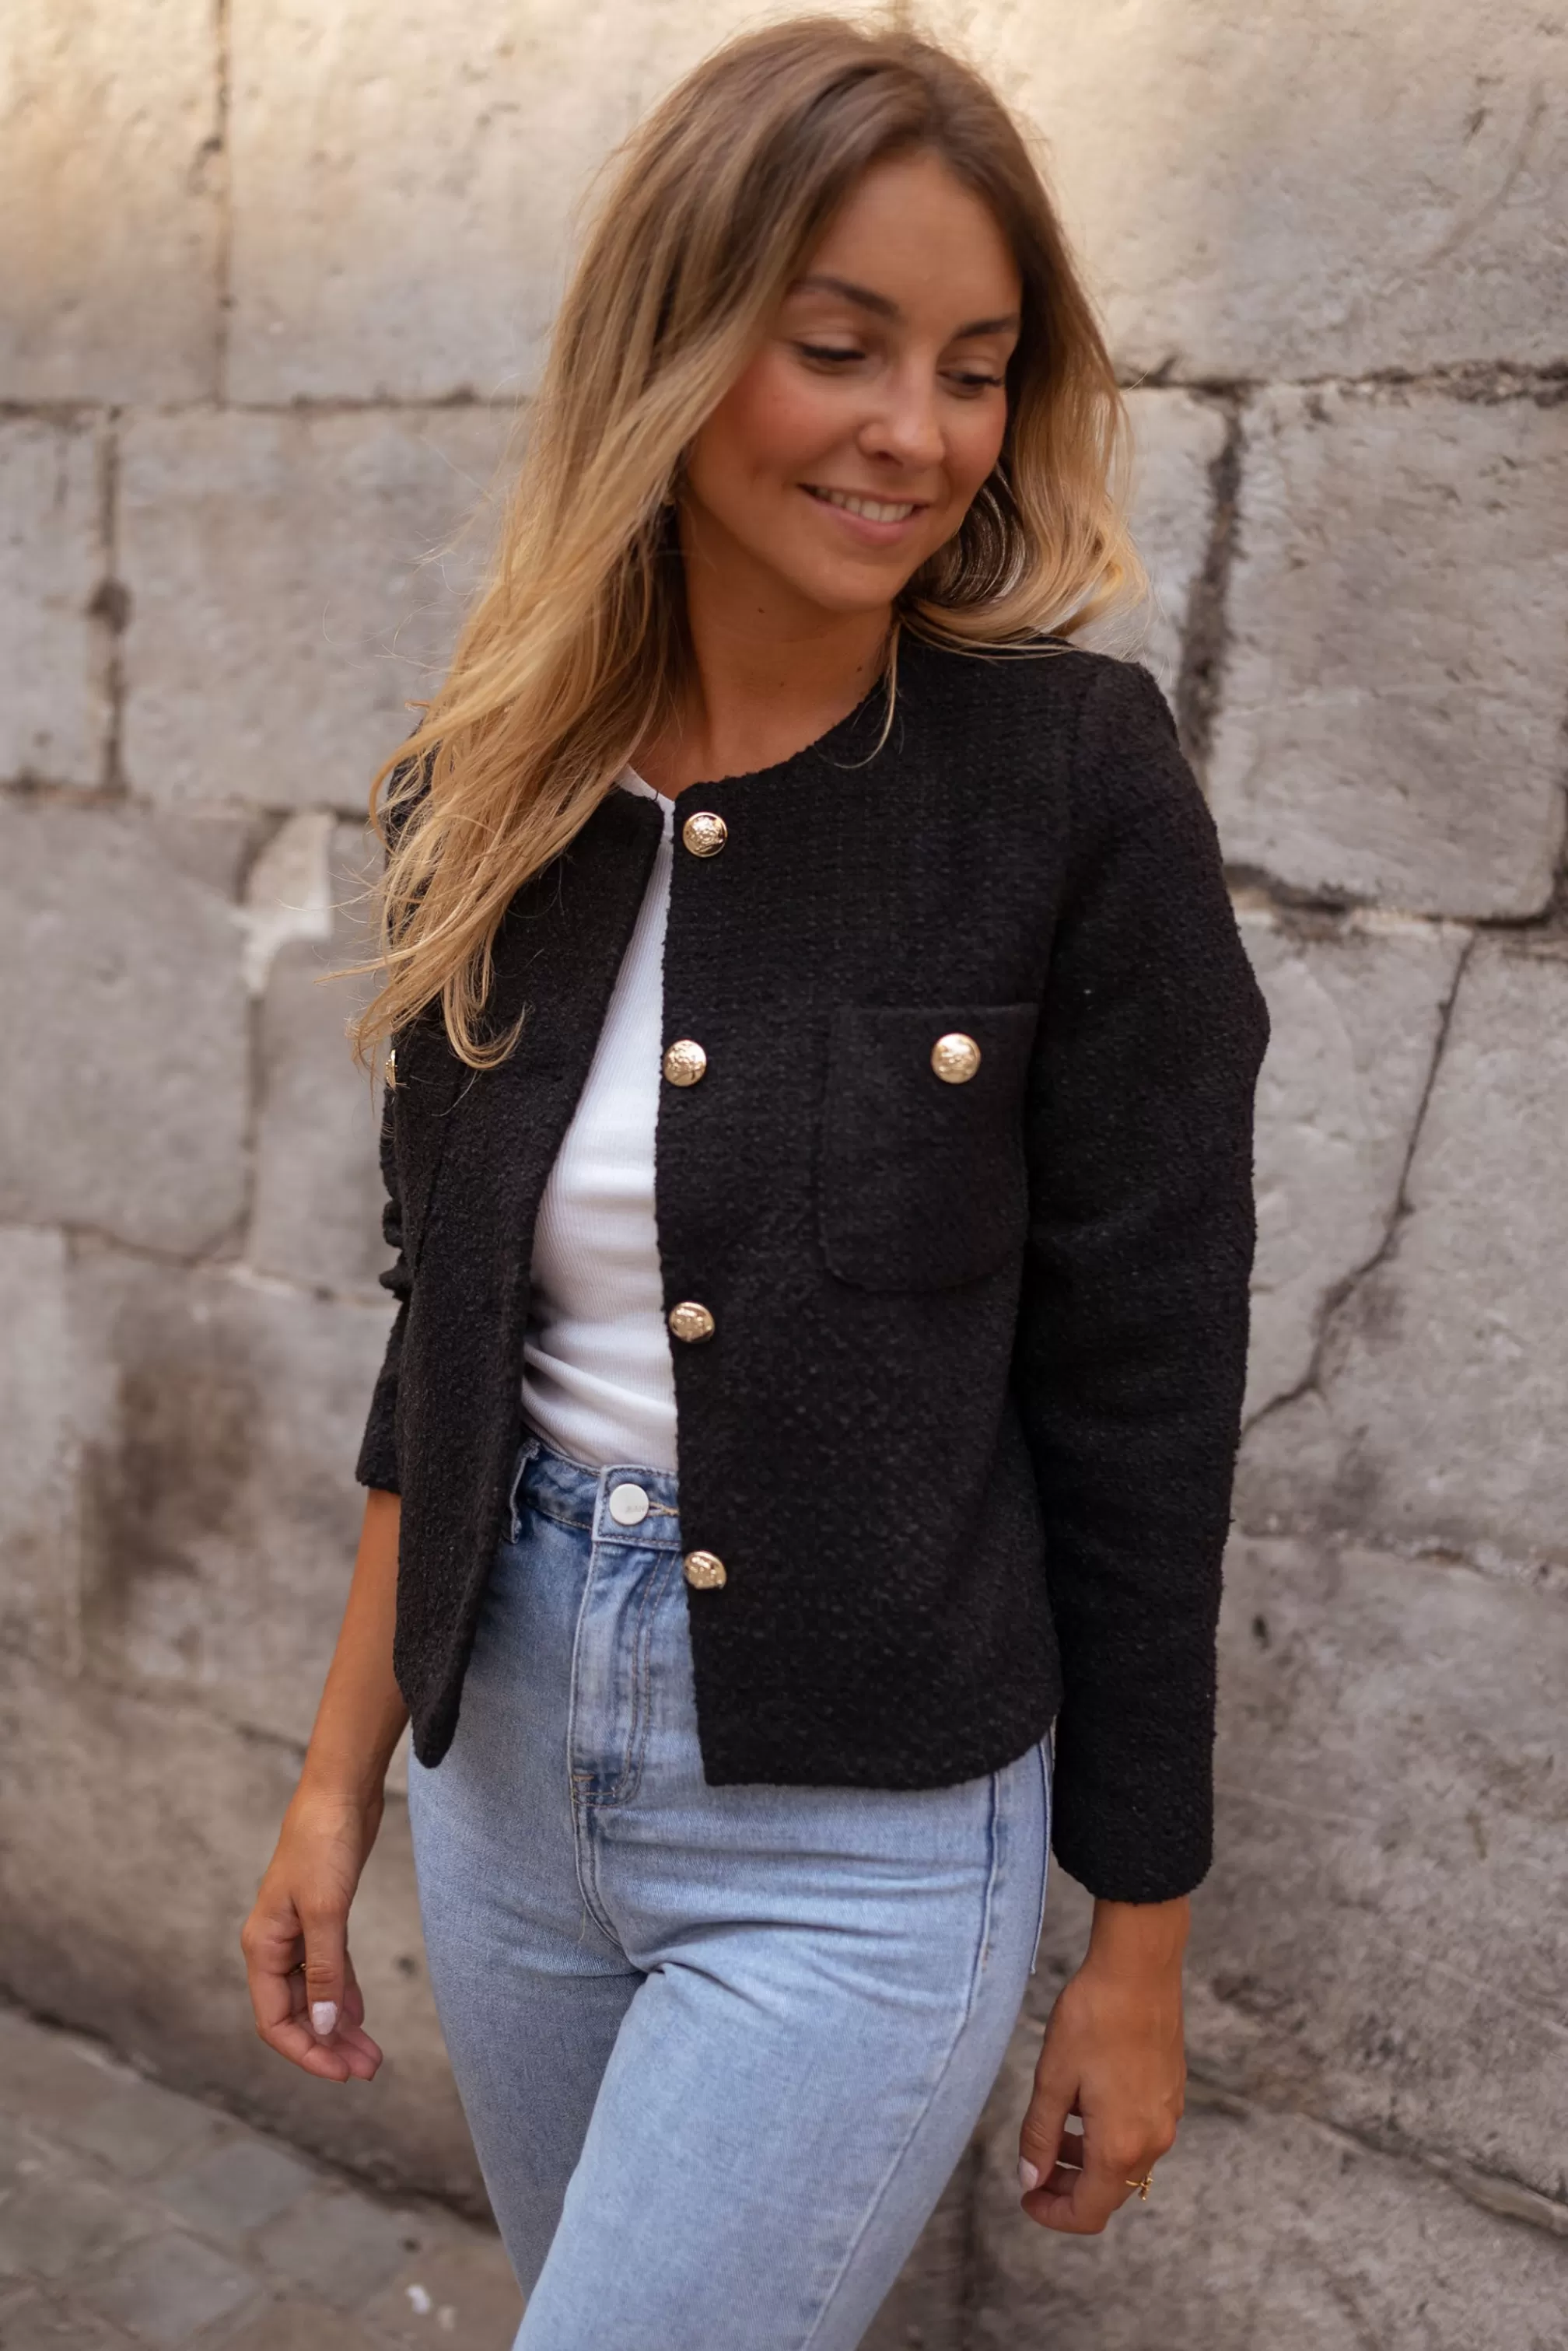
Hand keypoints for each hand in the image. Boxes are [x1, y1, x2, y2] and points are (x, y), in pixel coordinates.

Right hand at [241, 1783, 386, 2083]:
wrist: (339, 1793)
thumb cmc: (323, 1844)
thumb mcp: (326, 1912)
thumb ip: (326, 1971)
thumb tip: (326, 2027)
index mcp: (263, 1947)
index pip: (276, 2021)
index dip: (306, 2052)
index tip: (342, 2073)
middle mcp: (275, 1946)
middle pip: (297, 2014)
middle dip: (329, 2046)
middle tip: (369, 2069)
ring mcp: (298, 1933)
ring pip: (316, 1995)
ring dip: (339, 2025)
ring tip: (371, 2054)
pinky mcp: (323, 1918)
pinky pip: (329, 1970)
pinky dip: (344, 1993)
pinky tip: (360, 2015)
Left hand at [1016, 1895, 1187, 2232]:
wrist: (1138, 1969)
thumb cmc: (1092, 2018)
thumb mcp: (1052, 2078)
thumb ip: (1039, 2136)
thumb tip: (1029, 2179)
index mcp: (1121, 2145)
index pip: (1088, 2211)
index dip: (1052, 2213)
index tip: (1025, 2197)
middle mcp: (1153, 2141)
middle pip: (1109, 2191)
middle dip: (1067, 2188)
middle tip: (1032, 2167)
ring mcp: (1167, 2117)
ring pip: (1124, 2163)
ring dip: (1086, 2161)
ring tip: (1052, 2130)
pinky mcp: (1171, 2094)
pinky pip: (1139, 2135)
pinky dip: (1108, 2137)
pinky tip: (1083, 2103)